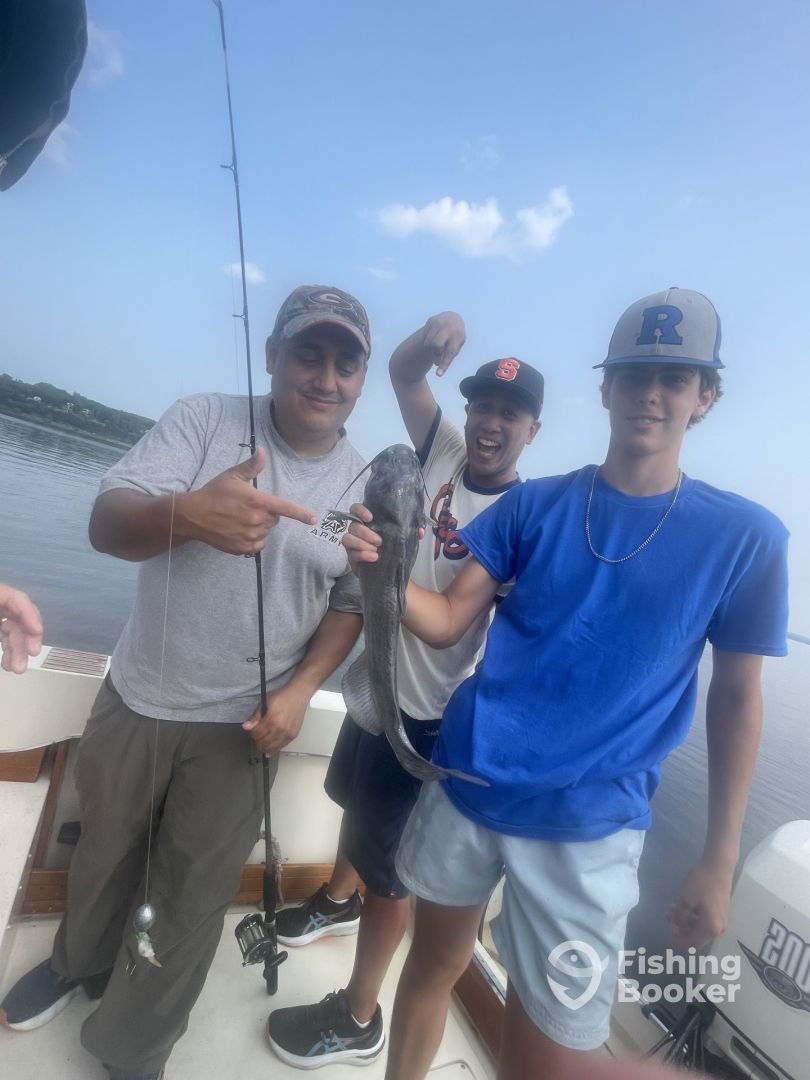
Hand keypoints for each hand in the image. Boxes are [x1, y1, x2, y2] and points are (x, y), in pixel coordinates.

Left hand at [0, 585, 43, 673]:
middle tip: (32, 654)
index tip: (37, 631)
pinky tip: (9, 662)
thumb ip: (5, 622)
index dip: (29, 613)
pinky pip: (5, 634)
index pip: (16, 598)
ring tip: (18, 668)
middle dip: (26, 638)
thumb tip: (18, 628)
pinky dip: (10, 648)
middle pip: (18, 616)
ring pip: (13, 629)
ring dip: (18, 650)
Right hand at [178, 448, 316, 554]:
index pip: (285, 508)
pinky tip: (240, 530)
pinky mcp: (242, 548)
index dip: (301, 514)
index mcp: (258, 502)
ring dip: (260, 526)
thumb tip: (263, 451)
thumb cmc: (213, 493)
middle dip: (267, 513)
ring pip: (266, 531)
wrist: (193, 515)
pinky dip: (254, 539)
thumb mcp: (232, 476)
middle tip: (249, 507)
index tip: (313, 519)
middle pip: (274, 519)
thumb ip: (251, 466)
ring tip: (241, 518)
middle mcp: (256, 520)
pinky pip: (258, 544)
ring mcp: (250, 536)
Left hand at [242, 681, 310, 754]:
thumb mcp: (265, 703)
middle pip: (263, 743)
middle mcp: (280, 729)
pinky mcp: (293, 735)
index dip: (251, 732)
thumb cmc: (282, 697)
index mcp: (272, 720)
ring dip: (264, 746)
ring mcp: (288, 734)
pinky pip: (281, 747)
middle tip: (256, 735)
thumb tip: (246, 727)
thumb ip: (255, 717)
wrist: (298, 695)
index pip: (256, 733)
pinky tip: (270, 745)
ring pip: (271, 748)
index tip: (252, 729)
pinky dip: (274, 748)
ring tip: (262, 741)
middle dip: (256, 740)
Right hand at [341, 504, 426, 572]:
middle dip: (365, 533)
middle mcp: (358, 531)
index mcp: (368, 522)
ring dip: (361, 544)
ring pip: (347, 539)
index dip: (359, 510)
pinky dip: (362, 555)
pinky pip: (351, 554)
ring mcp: (353, 545)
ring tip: (376, 551)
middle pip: (353, 526)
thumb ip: (413, 532)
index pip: (356, 509)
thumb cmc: (395, 549)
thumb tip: (420, 531)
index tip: (370, 517)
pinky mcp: (352, 558)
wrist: (393, 570)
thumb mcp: (406, 539)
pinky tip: (373, 558)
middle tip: (380, 541)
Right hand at [420, 311, 465, 375]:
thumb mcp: (456, 346)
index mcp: (459, 335)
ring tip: (439, 345)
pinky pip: (425, 337)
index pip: (450, 353)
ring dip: (432, 348)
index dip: (444, 364)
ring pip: (428, 343)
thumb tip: (437, 362)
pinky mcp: (432, 320)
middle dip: (436, 352)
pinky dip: (429, 341)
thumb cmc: (455, 338)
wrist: (452, 318)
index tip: (438, 375)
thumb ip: (448, 356)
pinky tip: (435, 337)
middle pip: (435, 345)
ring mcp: (440, 322)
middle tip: (440, 353)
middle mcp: (449, 327)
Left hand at [667, 858, 734, 947]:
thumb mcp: (686, 900)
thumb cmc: (702, 882)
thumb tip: (679, 926)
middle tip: (668, 917)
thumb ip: (680, 917)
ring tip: (672, 908)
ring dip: (685, 920)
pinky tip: (683, 905)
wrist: (719, 865)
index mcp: (711, 928)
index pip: (693, 942)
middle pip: (697, 936)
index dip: (679, 941)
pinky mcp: (720, 910)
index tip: (668, 936)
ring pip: (700, 926)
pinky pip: (705, 919)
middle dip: (681, 929)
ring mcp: (721, 919)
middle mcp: (719, 928)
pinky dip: (693, 915)